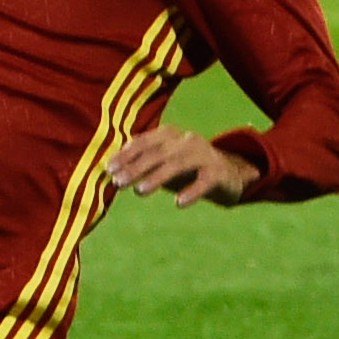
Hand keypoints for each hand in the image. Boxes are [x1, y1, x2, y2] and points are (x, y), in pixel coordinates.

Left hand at [105, 126, 257, 208]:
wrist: (230, 174)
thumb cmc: (187, 169)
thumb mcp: (163, 163)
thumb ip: (141, 163)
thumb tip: (111, 169)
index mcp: (171, 136)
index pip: (145, 142)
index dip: (126, 154)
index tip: (108, 169)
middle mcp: (187, 141)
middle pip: (158, 153)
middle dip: (136, 167)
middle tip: (117, 183)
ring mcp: (204, 156)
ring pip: (178, 164)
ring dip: (157, 177)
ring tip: (139, 191)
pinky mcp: (219, 174)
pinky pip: (205, 181)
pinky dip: (192, 191)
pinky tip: (179, 203)